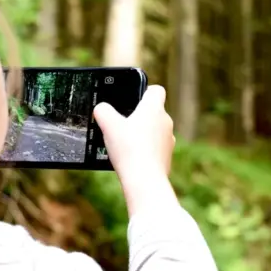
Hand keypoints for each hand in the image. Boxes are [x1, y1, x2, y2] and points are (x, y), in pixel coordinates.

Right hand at [93, 85, 177, 214]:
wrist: (144, 180)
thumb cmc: (128, 148)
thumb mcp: (107, 124)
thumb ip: (103, 111)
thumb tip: (101, 109)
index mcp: (154, 108)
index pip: (155, 90)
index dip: (144, 91)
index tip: (134, 98)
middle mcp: (166, 122)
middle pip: (153, 112)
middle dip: (139, 117)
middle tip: (122, 124)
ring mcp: (168, 141)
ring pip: (154, 132)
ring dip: (143, 135)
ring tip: (125, 144)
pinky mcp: (167, 158)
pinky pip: (154, 150)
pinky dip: (145, 152)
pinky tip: (131, 159)